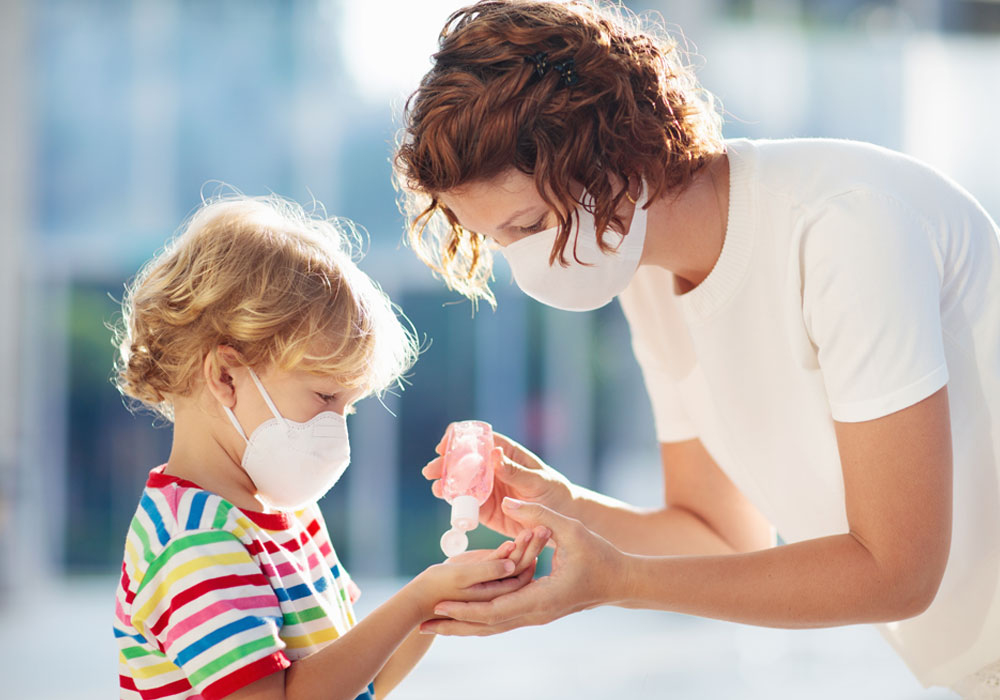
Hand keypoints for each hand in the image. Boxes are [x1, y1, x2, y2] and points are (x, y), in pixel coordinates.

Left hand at [420, 498, 622, 635]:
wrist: (621, 582)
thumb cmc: (601, 555)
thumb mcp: (572, 529)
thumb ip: (539, 515)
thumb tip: (509, 500)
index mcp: (543, 598)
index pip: (497, 609)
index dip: (466, 608)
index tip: (440, 605)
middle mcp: (536, 613)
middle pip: (488, 627)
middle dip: (454, 626)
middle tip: (423, 625)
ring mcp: (536, 616)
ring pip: (493, 628)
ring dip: (463, 628)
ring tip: (433, 627)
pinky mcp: (536, 611)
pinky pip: (502, 620)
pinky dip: (479, 621)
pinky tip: (461, 618)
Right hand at [422, 429, 574, 538]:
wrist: (560, 523)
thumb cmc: (554, 494)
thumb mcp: (538, 481)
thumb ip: (515, 471)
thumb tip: (494, 454)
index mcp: (506, 454)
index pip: (480, 440)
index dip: (459, 439)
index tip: (444, 444)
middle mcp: (493, 470)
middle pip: (463, 461)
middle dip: (445, 463)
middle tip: (431, 470)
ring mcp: (488, 489)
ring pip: (461, 483)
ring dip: (446, 483)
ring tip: (437, 488)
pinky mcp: (486, 510)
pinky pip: (467, 504)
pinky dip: (455, 502)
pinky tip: (446, 500)